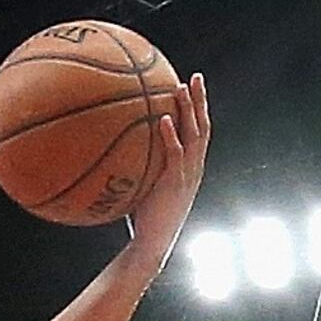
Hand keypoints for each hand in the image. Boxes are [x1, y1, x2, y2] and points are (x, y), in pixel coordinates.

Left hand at [127, 77, 212, 252]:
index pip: (199, 131)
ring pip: (194, 136)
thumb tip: (117, 143)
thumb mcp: (145, 183)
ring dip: (189, 111)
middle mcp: (194, 167)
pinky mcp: (176, 184)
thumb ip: (140, 163)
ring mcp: (188, 175)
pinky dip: (172, 136)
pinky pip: (176, 154)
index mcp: (190, 166)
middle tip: (196, 77)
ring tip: (181, 89)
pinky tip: (165, 119)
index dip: (198, 108)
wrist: (151, 243)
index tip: (192, 85)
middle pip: (203, 127)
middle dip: (200, 101)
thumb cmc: (143, 215)